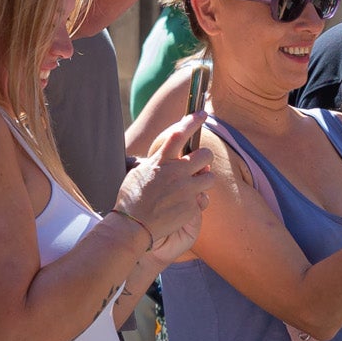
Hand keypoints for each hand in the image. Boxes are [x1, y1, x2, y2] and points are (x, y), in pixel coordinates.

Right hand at [117, 116, 217, 251]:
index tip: (202, 114)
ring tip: (190, 188)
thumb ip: (158, 161)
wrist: (133, 226)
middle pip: (206, 155)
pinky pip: (203, 199)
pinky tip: (182, 206)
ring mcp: (186, 190)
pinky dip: (196, 201)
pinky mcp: (191, 207)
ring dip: (203, 181)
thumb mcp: (140, 172)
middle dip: (205, 159)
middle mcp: (176, 173)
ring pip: (209, 177)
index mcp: (161, 161)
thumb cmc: (132, 198)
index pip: (179, 134)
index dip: (192, 121)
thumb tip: (171, 156)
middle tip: (199, 165)